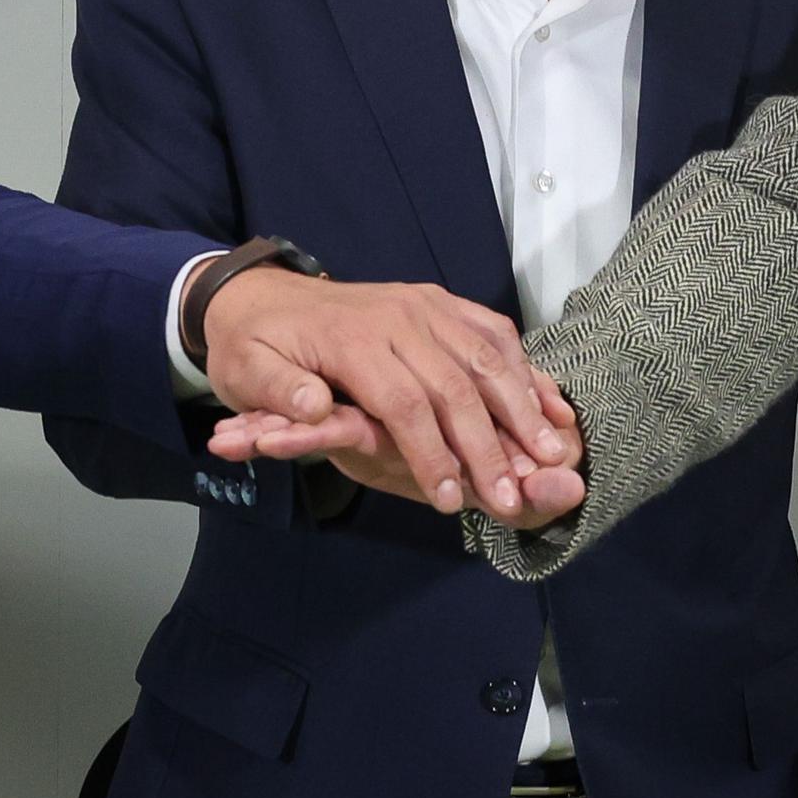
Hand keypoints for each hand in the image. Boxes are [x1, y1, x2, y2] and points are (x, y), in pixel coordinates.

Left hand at [197, 269, 576, 517]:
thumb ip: (279, 393)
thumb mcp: (245, 372)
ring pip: (486, 355)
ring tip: (552, 455)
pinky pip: (490, 329)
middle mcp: (398, 316)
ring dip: (523, 406)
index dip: (433, 455)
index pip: (405, 403)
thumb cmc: (251, 347)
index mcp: (352, 339)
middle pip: (457, 384)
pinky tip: (546, 401)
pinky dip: (522, 366)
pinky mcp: (438, 301)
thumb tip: (313, 408)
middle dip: (492, 445)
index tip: (453, 501)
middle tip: (517, 499)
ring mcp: (423, 304)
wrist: (257, 296)